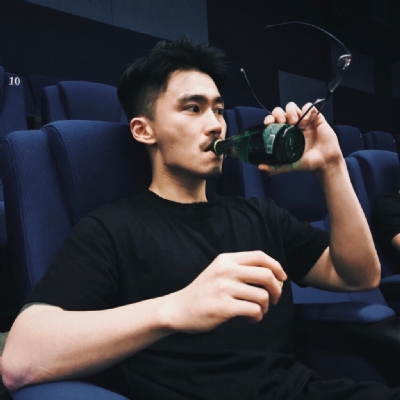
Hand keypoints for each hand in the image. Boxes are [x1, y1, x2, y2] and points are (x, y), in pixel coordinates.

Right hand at [163, 251, 286, 333]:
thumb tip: (274, 277)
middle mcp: (226, 270)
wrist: (179, 309)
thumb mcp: (219, 271)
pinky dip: (257, 317)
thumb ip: (241, 270)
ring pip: (262, 295)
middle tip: (275, 299)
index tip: (282, 278)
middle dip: (277, 289)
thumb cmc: (204, 291)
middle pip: (266, 275)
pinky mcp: (224, 307)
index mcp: (226, 259)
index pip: (259, 256)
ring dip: (265, 307)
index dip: (276, 266)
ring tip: (257, 311)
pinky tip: (250, 319)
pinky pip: (254, 310)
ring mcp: (224, 288)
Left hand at [259, 102, 342, 175]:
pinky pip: (309, 107)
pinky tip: (306, 123)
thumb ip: (275, 168)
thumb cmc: (307, 163)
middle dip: (278, 114)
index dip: (269, 119)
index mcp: (283, 134)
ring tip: (295, 123)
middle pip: (280, 111)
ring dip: (291, 112)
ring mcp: (303, 121)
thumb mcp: (288, 166)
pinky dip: (306, 111)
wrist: (325, 163)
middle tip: (283, 122)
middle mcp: (292, 126)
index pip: (272, 121)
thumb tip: (260, 167)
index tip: (269, 123)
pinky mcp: (316, 118)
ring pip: (291, 106)